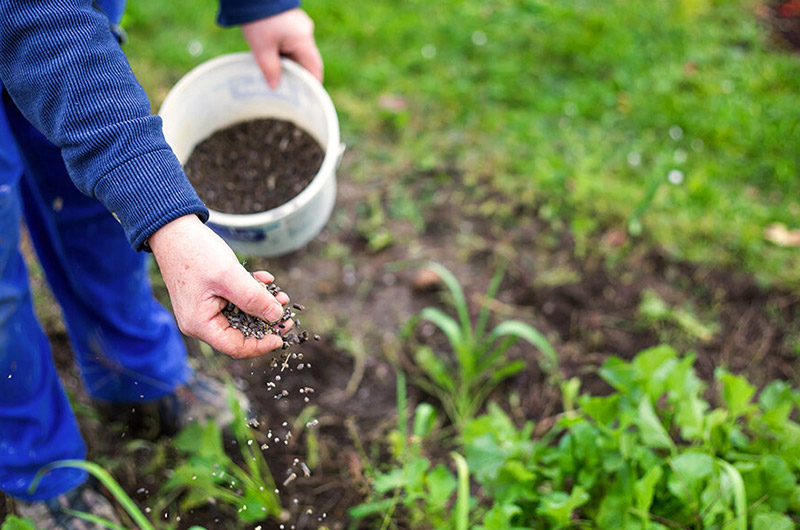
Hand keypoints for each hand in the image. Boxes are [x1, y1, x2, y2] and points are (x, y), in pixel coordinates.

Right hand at [149, 214, 289, 358]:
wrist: (174, 229)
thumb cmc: (195, 252)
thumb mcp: (229, 276)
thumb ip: (254, 298)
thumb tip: (277, 317)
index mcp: (200, 324)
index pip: (235, 347)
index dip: (262, 344)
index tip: (282, 335)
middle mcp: (201, 321)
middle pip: (240, 332)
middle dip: (265, 321)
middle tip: (287, 312)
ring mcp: (205, 308)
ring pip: (241, 315)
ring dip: (262, 304)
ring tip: (280, 294)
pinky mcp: (210, 295)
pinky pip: (235, 300)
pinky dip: (251, 291)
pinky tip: (264, 278)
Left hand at [241, 8, 322, 88]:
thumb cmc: (258, 19)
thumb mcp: (262, 48)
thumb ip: (270, 69)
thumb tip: (275, 87)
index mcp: (303, 40)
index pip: (315, 69)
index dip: (312, 85)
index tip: (306, 98)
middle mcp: (305, 33)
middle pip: (306, 61)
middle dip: (296, 75)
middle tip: (286, 90)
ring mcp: (299, 26)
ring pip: (297, 52)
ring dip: (288, 63)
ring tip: (275, 75)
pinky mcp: (290, 21)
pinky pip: (291, 42)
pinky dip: (284, 52)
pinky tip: (271, 58)